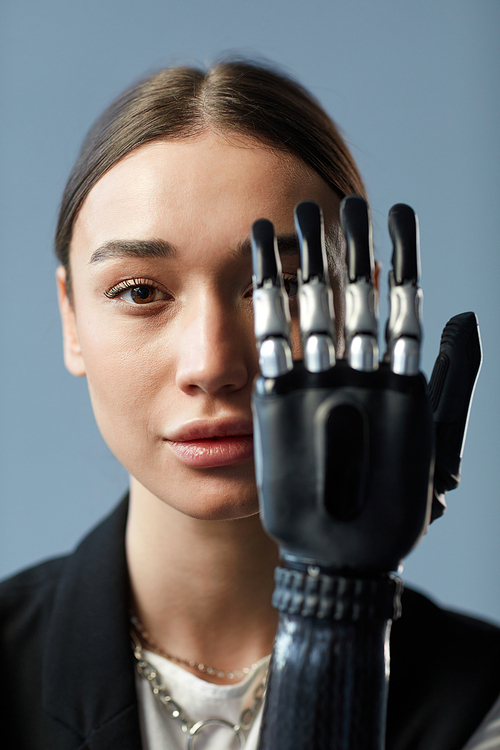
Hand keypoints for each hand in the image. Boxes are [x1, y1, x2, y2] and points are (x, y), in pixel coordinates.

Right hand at [251, 197, 480, 572]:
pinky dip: (267, 306)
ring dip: (306, 264)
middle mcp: (354, 374)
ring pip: (313, 313)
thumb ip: (455, 382)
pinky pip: (272, 346)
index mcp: (396, 378)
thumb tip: (466, 316)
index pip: (400, 306)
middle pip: (353, 300)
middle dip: (347, 249)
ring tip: (298, 218)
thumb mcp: (441, 448)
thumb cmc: (400, 507)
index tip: (396, 214)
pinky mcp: (278, 401)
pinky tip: (262, 268)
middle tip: (339, 201)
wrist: (343, 554)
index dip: (401, 259)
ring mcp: (315, 384)